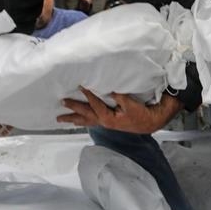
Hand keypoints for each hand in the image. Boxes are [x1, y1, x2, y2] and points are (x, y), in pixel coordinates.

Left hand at [57, 86, 183, 133]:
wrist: (149, 122)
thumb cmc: (141, 114)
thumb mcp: (130, 104)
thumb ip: (118, 97)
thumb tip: (109, 90)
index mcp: (107, 118)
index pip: (94, 104)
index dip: (87, 94)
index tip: (80, 86)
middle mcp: (103, 122)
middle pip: (84, 115)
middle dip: (72, 109)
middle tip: (62, 103)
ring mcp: (104, 123)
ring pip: (85, 121)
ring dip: (73, 119)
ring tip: (61, 119)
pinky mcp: (107, 122)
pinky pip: (91, 122)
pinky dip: (82, 121)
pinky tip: (76, 121)